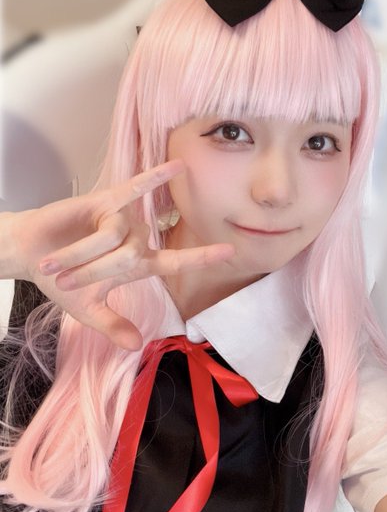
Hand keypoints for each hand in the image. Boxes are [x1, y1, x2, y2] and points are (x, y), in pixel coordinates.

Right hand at [9, 160, 233, 350]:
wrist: (30, 256)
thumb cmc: (61, 281)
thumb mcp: (88, 310)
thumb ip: (113, 325)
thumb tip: (137, 346)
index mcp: (137, 265)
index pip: (177, 261)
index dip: (203, 257)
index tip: (232, 251)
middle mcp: (135, 240)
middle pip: (130, 256)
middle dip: (94, 272)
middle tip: (66, 281)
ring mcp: (122, 219)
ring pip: (115, 237)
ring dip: (83, 254)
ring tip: (56, 264)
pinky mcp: (104, 201)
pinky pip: (133, 188)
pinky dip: (154, 179)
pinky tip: (177, 165)